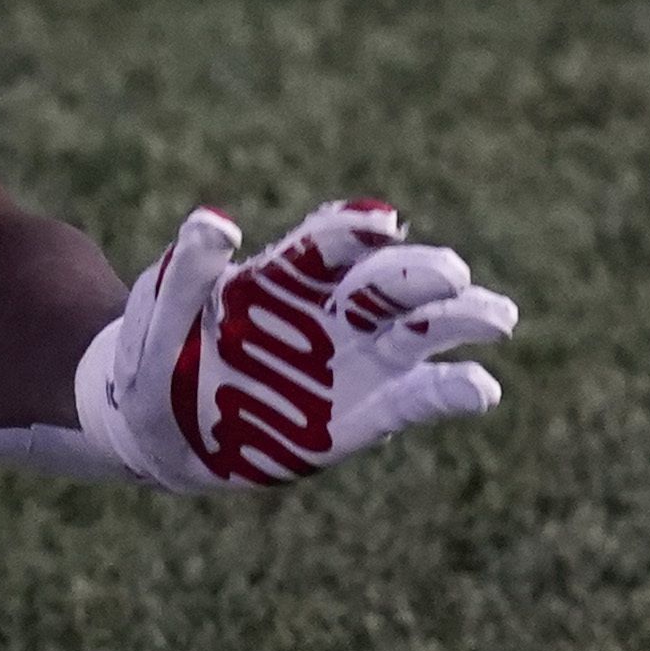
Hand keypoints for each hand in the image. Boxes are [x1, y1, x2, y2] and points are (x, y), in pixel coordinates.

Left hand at [75, 198, 515, 491]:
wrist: (152, 429)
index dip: (355, 228)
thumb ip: (185, 273)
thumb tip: (218, 221)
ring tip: (497, 315)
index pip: (327, 243)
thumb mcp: (155, 313)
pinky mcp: (353, 421)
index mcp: (281, 277)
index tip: (382, 223)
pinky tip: (482, 387)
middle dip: (420, 274)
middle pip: (386, 283)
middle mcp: (328, 313)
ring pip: (416, 334)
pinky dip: (447, 393)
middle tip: (450, 274)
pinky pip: (408, 403)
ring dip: (458, 319)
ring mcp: (348, 365)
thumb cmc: (152, 354)